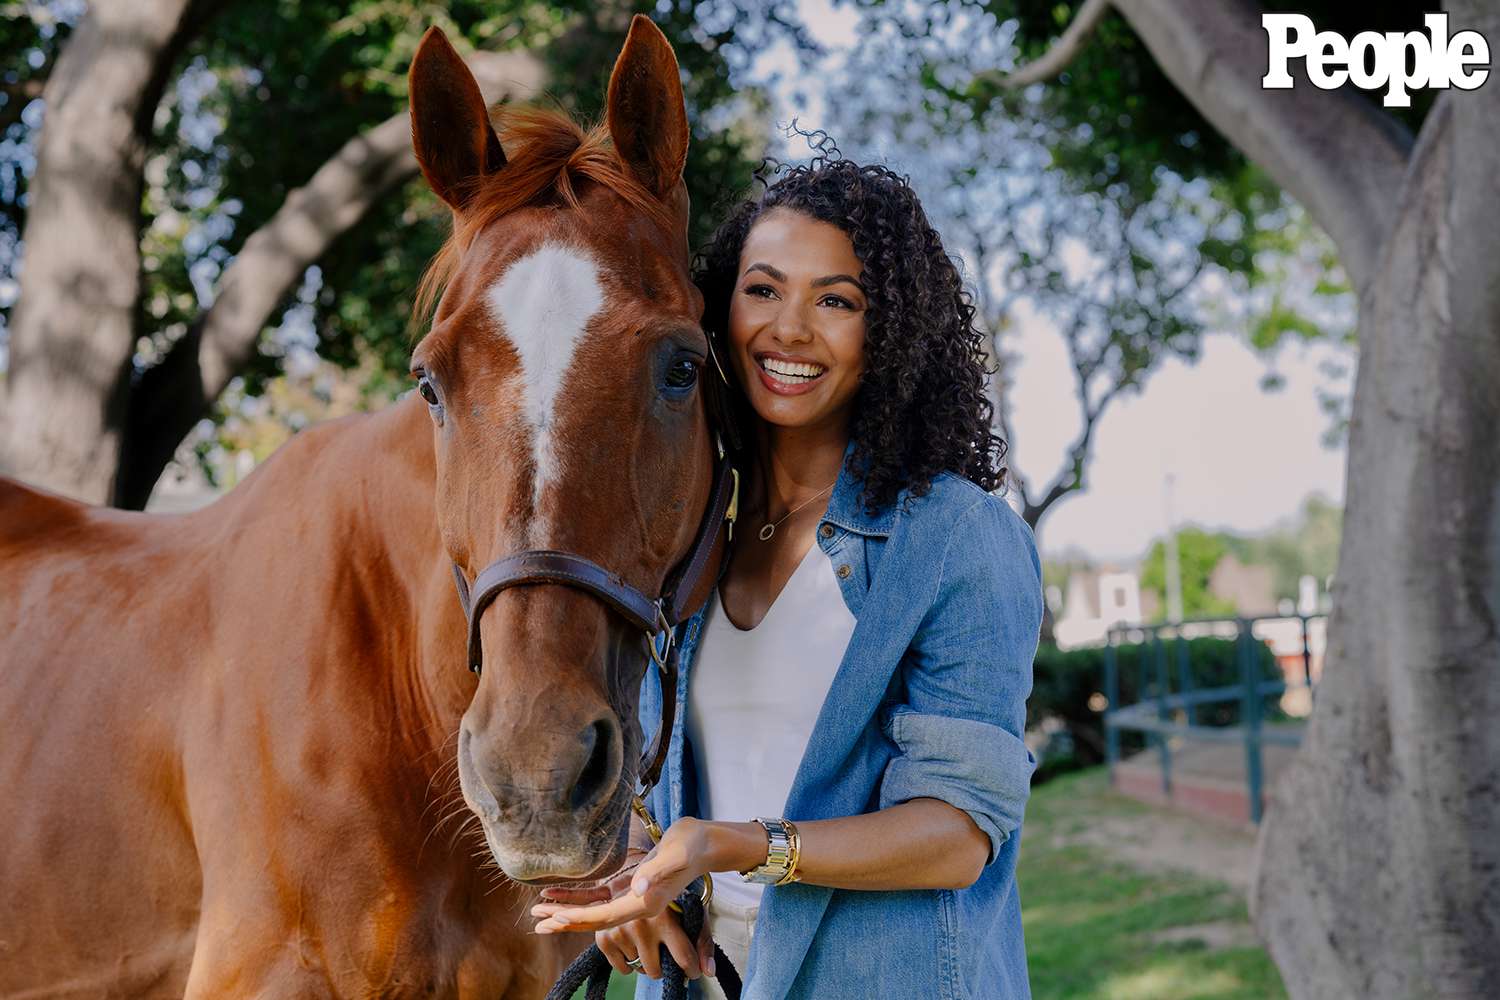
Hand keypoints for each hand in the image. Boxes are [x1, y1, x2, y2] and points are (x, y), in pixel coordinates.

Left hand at [531, 817, 710, 935]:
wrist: (703, 843)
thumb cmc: (691, 846)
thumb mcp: (675, 855)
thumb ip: (656, 872)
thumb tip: (638, 889)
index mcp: (646, 903)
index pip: (607, 917)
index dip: (581, 918)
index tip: (556, 917)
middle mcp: (638, 905)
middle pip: (596, 921)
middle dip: (566, 922)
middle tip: (536, 924)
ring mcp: (632, 899)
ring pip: (594, 913)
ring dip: (567, 913)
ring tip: (538, 912)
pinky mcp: (630, 888)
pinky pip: (599, 899)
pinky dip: (578, 899)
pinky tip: (557, 895)